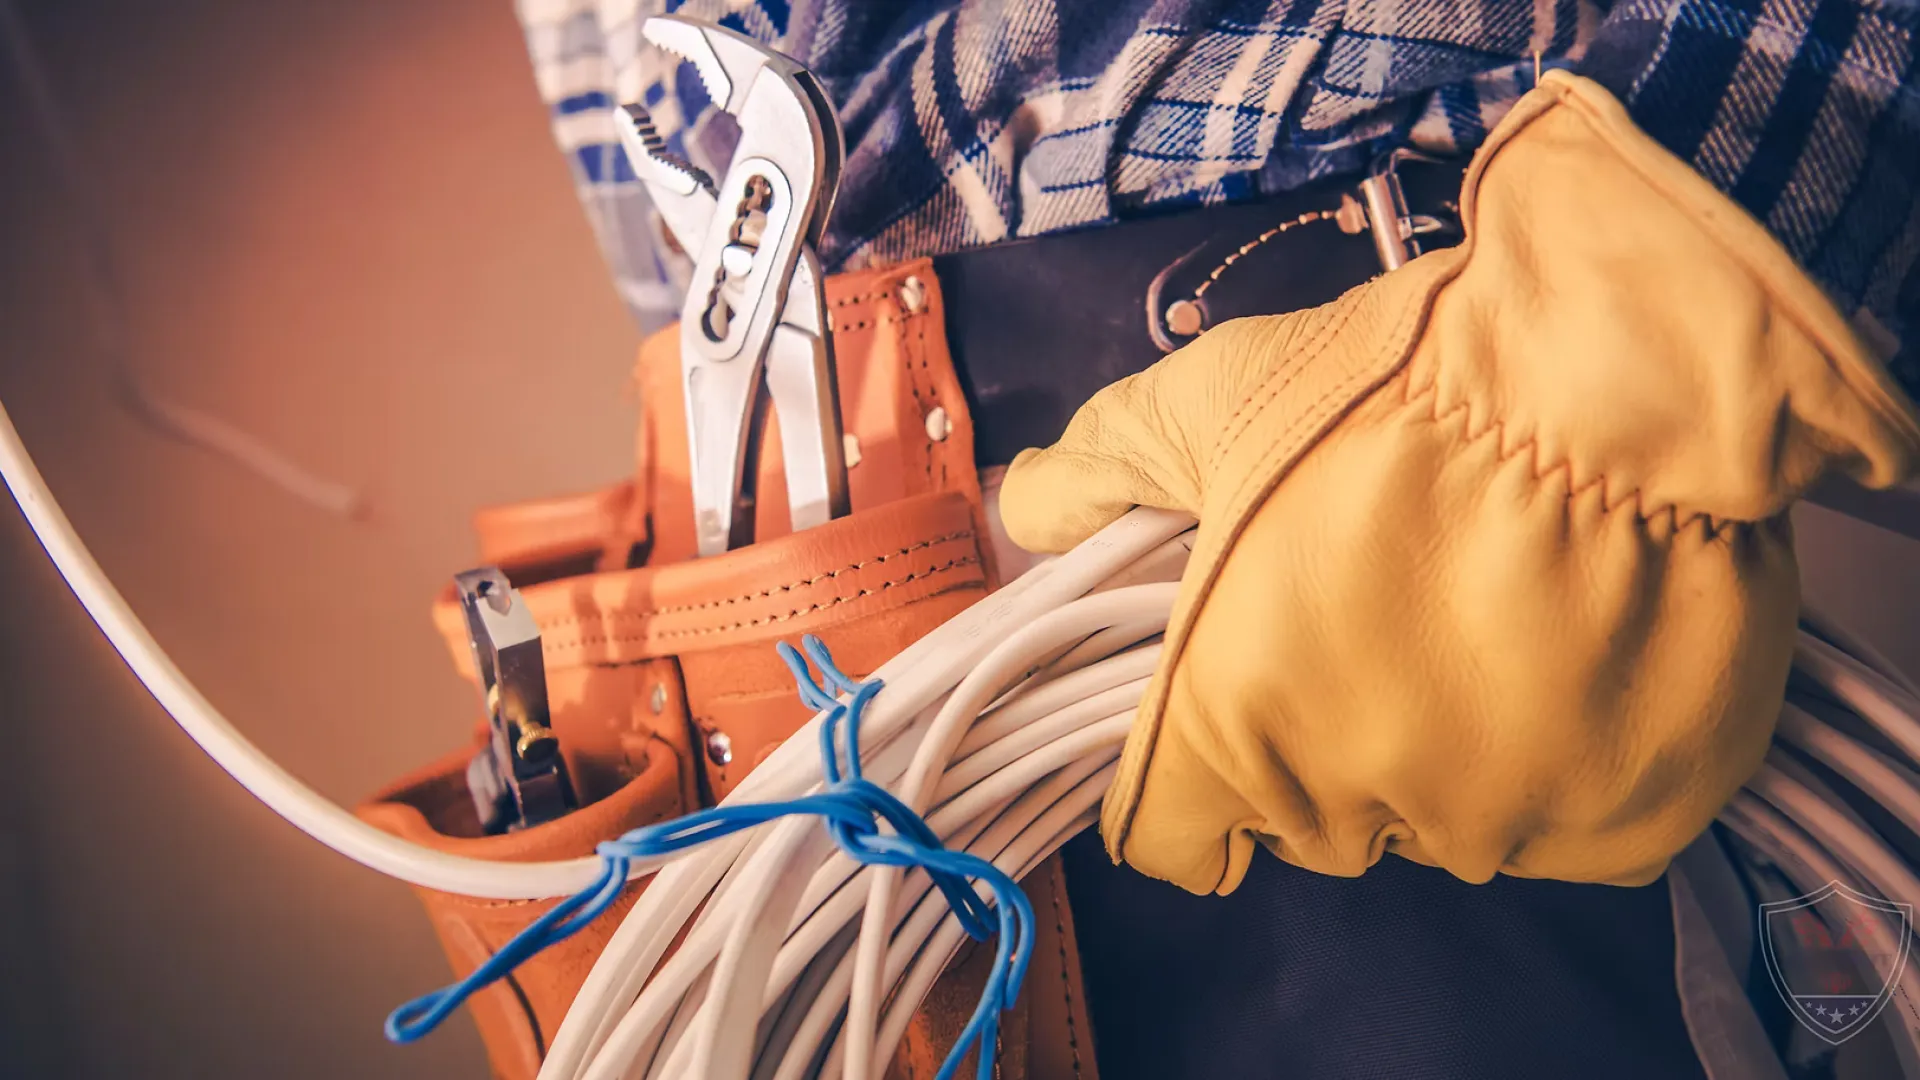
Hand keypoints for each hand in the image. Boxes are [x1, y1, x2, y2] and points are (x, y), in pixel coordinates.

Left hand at [1000, 72, 1919, 892]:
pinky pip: (1569, 828)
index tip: (1227, 710)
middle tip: (1374, 621)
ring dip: (1452, 756)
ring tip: (1488, 624)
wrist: (1617, 372)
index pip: (1169, 832)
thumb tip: (1026, 510)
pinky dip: (1567, 771)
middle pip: (1313, 822)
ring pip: (1447, 827)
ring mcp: (1501, 824)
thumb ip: (1102, 467)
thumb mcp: (1210, 402)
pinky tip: (1575, 665)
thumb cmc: (1389, 387)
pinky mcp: (1629, 821)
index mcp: (1229, 725)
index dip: (1186, 772)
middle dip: (1323, 743)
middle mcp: (1358, 803)